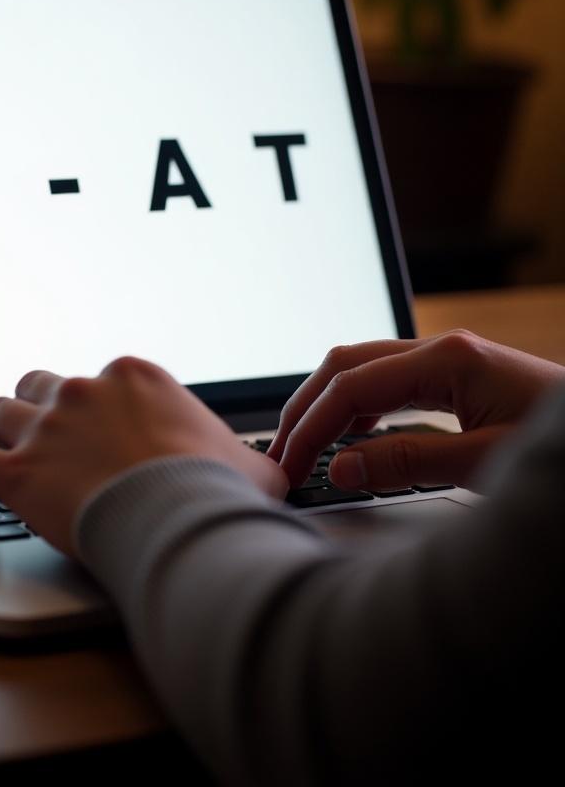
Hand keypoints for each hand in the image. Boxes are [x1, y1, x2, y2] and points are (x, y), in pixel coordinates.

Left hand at [0, 356, 288, 554]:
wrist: (184, 519)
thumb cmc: (217, 492)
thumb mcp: (251, 466)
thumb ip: (248, 460)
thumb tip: (270, 474)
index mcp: (133, 379)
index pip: (99, 381)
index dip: (93, 411)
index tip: (98, 438)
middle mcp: (82, 393)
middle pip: (40, 386)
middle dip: (38, 410)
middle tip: (45, 441)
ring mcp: (46, 429)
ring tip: (1, 456)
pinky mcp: (18, 471)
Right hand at [267, 330, 564, 491]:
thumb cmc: (563, 450)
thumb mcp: (484, 464)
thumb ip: (407, 462)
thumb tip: (341, 468)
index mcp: (446, 360)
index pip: (351, 387)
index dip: (312, 426)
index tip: (289, 463)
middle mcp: (441, 349)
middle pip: (345, 365)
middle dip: (306, 407)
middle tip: (281, 452)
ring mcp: (447, 357)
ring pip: (362, 366)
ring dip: (326, 403)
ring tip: (305, 445)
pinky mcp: (455, 373)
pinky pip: (387, 378)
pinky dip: (356, 405)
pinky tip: (350, 435)